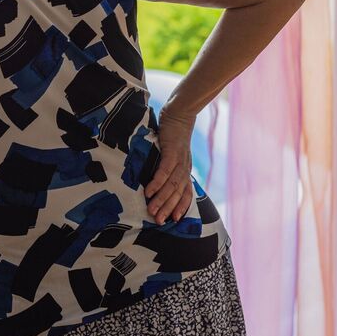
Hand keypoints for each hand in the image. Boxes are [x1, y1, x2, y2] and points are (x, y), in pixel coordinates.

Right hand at [145, 109, 194, 223]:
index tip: (173, 220)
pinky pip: (165, 171)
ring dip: (161, 199)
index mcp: (185, 170)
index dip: (181, 207)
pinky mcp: (172, 152)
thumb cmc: (173, 134)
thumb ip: (168, 166)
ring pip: (171, 185)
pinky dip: (157, 183)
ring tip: (151, 210)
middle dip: (168, 208)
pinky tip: (149, 192)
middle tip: (158, 221)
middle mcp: (184, 168)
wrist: (179, 114)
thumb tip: (159, 179)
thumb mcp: (172, 153)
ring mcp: (179, 161)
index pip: (186, 193)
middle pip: (177, 193)